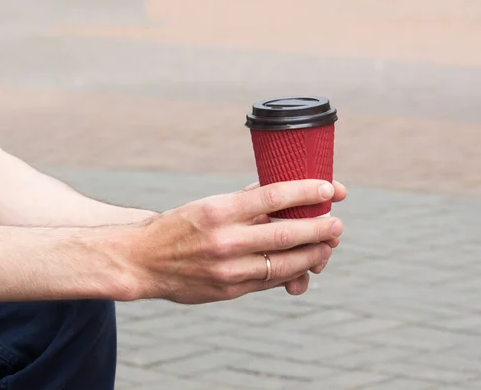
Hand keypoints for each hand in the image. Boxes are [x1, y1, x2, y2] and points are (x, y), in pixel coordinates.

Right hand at [121, 179, 344, 303]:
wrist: (144, 261)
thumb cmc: (180, 226)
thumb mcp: (209, 204)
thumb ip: (246, 201)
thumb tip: (284, 193)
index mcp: (220, 210)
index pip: (273, 196)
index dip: (306, 192)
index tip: (330, 189)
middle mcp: (225, 240)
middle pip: (287, 233)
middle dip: (320, 228)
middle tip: (337, 224)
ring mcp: (229, 269)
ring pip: (285, 263)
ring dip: (313, 255)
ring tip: (327, 246)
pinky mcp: (231, 291)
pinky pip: (271, 281)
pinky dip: (292, 272)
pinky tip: (304, 265)